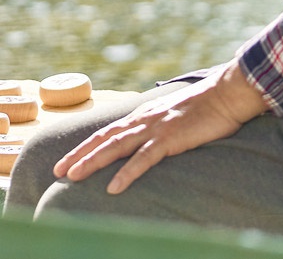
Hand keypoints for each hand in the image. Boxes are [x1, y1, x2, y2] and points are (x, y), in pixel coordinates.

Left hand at [55, 61, 268, 194]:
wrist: (225, 95)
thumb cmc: (203, 109)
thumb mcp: (172, 117)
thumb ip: (156, 126)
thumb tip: (145, 138)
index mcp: (141, 116)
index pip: (106, 133)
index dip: (85, 146)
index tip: (67, 160)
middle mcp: (141, 121)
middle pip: (102, 139)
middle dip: (78, 155)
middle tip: (57, 171)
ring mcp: (154, 129)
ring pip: (115, 148)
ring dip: (92, 162)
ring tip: (73, 177)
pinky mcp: (169, 138)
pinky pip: (143, 159)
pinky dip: (126, 173)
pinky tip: (114, 187)